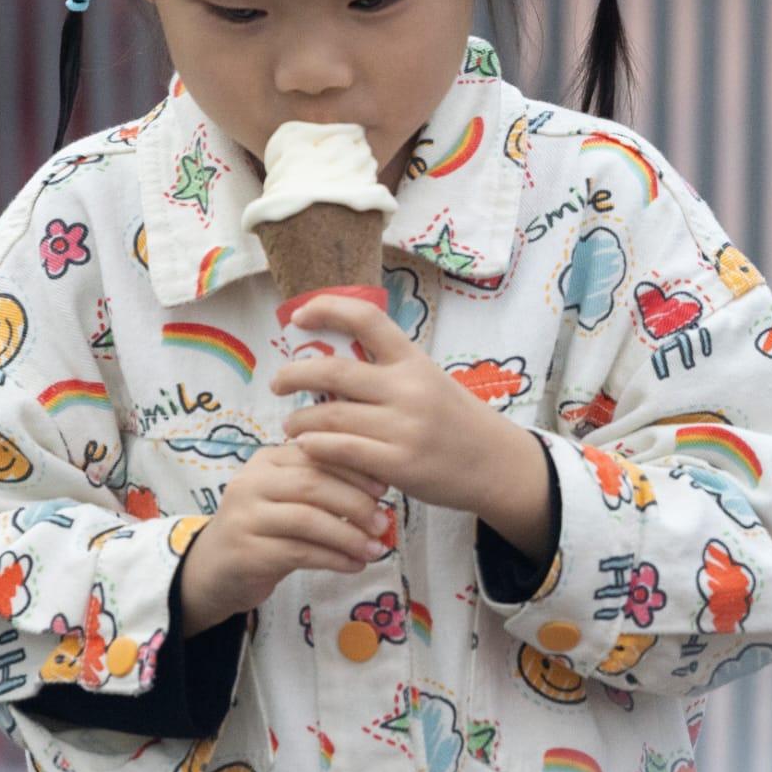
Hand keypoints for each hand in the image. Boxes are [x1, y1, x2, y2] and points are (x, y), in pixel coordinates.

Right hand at [176, 441, 392, 635]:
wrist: (213, 570)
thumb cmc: (262, 529)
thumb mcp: (286, 498)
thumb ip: (319, 485)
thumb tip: (378, 485)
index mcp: (266, 460)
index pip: (316, 454)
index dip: (354, 469)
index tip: (383, 487)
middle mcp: (251, 483)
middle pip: (313, 484)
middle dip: (355, 502)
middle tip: (382, 522)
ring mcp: (245, 518)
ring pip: (308, 520)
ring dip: (348, 535)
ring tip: (375, 548)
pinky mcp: (247, 553)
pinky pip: (300, 552)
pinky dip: (334, 558)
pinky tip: (354, 565)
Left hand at [270, 294, 554, 560]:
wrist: (495, 462)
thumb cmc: (455, 421)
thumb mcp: (428, 381)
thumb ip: (387, 373)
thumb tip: (329, 368)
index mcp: (413, 360)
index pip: (366, 318)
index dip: (327, 308)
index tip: (299, 316)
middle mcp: (408, 388)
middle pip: (334, 372)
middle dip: (294, 375)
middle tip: (277, 383)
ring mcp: (404, 427)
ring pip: (330, 416)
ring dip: (300, 421)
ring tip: (292, 425)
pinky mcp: (400, 463)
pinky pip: (343, 451)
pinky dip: (316, 447)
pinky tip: (306, 447)